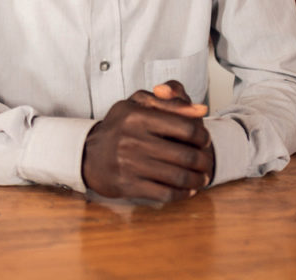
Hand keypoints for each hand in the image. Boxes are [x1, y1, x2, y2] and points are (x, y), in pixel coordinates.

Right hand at [82, 80, 213, 202]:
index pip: (186, 127)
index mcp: (137, 116)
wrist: (89, 154)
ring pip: (178, 177)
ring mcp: (129, 164)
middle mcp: (132, 139)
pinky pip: (165, 194)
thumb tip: (201, 109)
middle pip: (186, 155)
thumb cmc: (120, 126)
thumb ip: (172, 101)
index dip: (203, 135)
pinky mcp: (127, 185)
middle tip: (206, 162)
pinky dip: (182, 194)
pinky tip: (188, 190)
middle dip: (204, 161)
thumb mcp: (140, 104)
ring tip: (202, 178)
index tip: (205, 140)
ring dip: (197, 180)